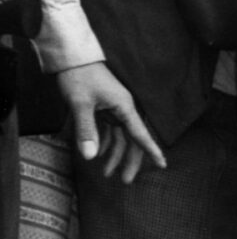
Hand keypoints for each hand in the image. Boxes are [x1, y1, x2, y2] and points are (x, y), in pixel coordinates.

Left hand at [54, 61, 162, 183]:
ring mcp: (114, 109)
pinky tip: (98, 154)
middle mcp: (123, 109)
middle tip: (125, 181)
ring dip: (114, 155)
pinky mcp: (104, 109)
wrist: (73, 58)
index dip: (151, 150)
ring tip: (106, 174)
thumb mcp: (80, 104)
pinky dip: (105, 143)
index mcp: (124, 107)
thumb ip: (86, 130)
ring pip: (120, 137)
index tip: (162, 164)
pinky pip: (109, 130)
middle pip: (132, 139)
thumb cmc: (79, 77)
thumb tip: (90, 157)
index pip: (140, 133)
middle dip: (129, 160)